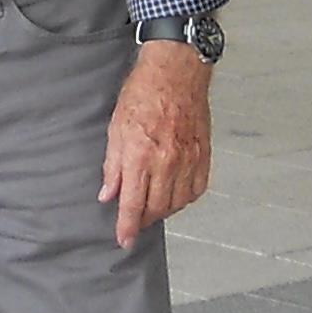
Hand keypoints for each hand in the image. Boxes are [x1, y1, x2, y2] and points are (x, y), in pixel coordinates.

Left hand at [99, 45, 213, 249]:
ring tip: (153, 205)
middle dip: (143, 220)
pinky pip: (196, 190)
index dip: (127, 228)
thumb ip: (112, 165)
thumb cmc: (142, 93)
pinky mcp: (203, 154)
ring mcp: (188, 159)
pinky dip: (185, 197)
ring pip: (177, 203)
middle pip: (156, 209)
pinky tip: (175, 192)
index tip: (123, 241)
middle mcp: (166, 162)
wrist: (175, 71)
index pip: (132, 204)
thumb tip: (107, 194)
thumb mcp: (115, 128)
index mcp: (140, 156)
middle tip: (135, 220)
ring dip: (163, 210)